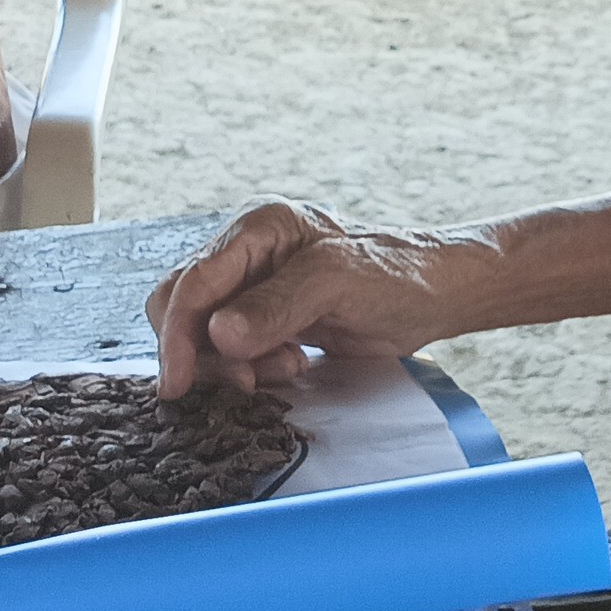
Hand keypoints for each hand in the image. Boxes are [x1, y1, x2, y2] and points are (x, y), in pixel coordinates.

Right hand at [147, 200, 479, 396]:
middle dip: (203, 353)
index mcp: (256, 227)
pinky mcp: (263, 317)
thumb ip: (276, 307)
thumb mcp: (336, 283)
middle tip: (246, 381)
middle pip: (183, 308)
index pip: (192, 283)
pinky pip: (229, 349)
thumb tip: (218, 334)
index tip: (177, 383)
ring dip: (233, 364)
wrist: (432, 294)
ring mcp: (252, 285)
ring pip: (203, 334)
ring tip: (287, 366)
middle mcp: (245, 252)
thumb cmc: (394, 276)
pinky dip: (249, 368)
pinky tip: (292, 365)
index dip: (178, 335)